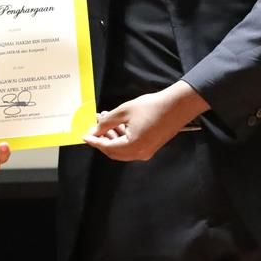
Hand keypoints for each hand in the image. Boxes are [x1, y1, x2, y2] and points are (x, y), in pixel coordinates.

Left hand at [84, 81, 207, 161]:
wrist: (177, 105)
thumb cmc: (151, 107)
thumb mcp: (124, 111)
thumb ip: (106, 122)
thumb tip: (95, 130)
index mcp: (132, 147)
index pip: (107, 147)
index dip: (94, 141)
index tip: (84, 136)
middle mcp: (139, 154)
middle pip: (113, 151)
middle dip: (103, 139)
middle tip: (95, 126)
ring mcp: (146, 152)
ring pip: (122, 149)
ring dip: (112, 136)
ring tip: (105, 119)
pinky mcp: (151, 147)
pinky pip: (131, 146)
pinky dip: (122, 137)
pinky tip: (118, 124)